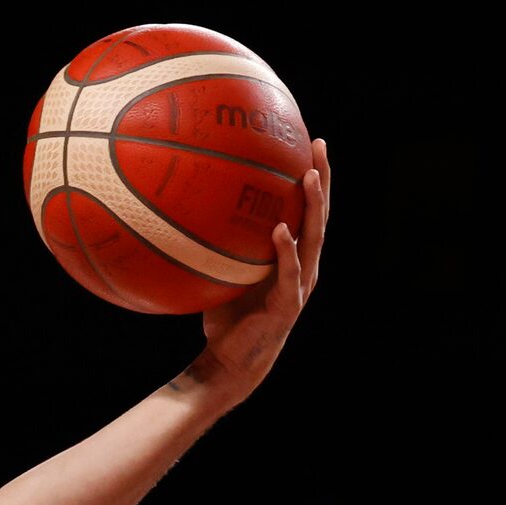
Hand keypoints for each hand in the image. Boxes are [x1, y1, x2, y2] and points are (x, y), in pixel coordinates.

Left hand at [195, 137, 329, 397]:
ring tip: (310, 176)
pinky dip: (287, 250)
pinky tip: (281, 229)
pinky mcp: (288, 305)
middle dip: (322, 179)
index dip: (313, 177)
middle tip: (320, 145)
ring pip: (313, 238)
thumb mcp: (221, 271)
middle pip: (319, 215)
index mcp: (292, 256)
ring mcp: (300, 285)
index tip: (310, 142)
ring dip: (314, 206)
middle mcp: (303, 267)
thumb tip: (183, 207)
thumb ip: (215, 242)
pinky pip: (289, 272)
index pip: (306, 210)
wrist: (228, 363)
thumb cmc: (224, 317)